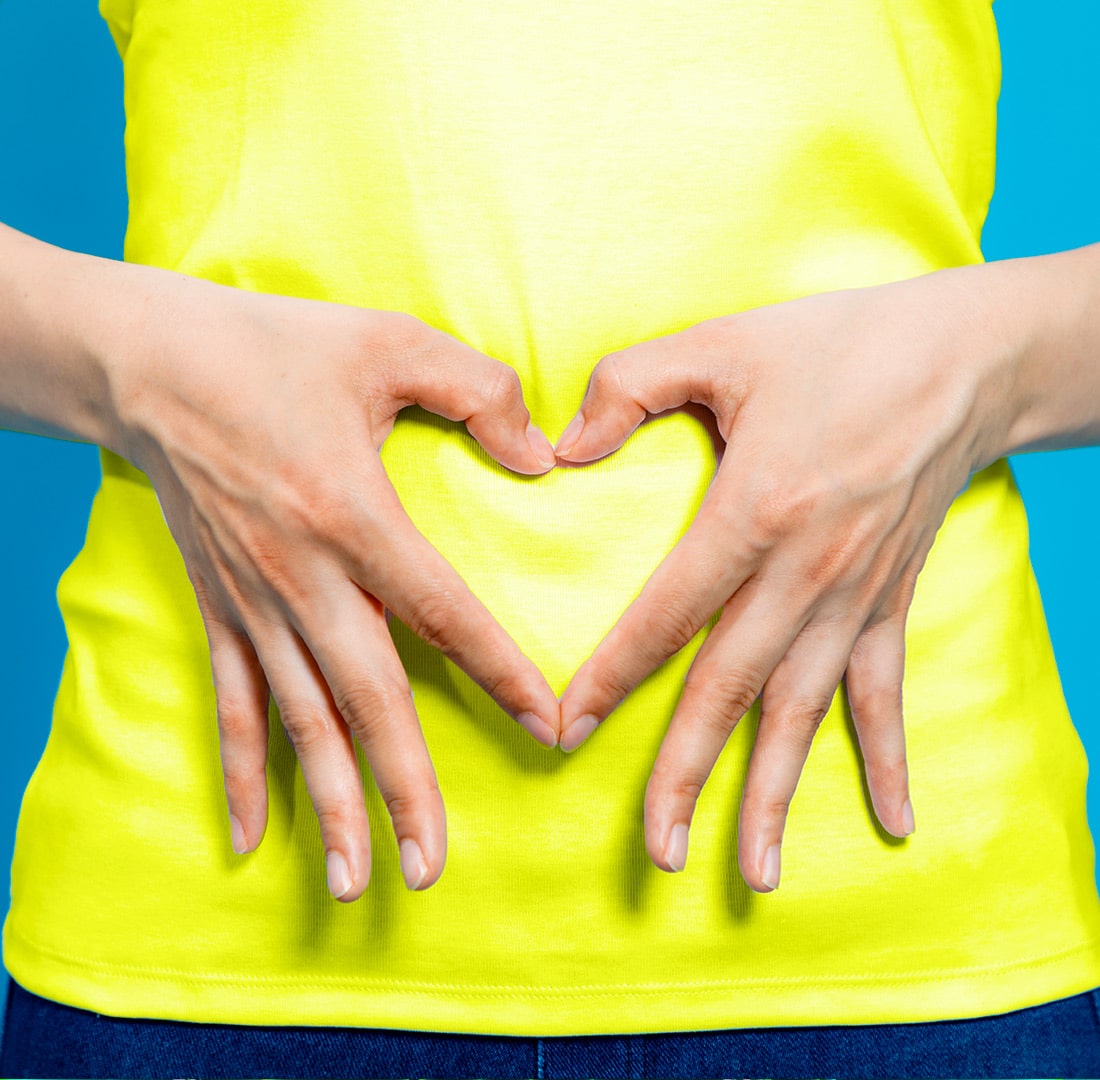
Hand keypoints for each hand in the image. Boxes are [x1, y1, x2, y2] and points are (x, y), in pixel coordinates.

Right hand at [110, 268, 561, 899]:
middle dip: (404, 786)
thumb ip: (479, 392)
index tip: (548, 726)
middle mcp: (301, 575)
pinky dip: (243, 772)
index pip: (443, 612)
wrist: (149, 363)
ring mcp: (253, 601)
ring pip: (300, 721)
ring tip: (356, 883)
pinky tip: (250, 837)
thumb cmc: (274, 347)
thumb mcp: (389, 342)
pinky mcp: (218, 608)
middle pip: (365, 699)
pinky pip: (232, 704)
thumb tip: (543, 456)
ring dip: (329, 805)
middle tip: (431, 867)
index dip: (500, 672)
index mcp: (352, 513)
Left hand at [554, 265, 1013, 892]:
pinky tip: (893, 823)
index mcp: (755, 511)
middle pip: (730, 689)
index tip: (565, 730)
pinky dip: (887, 758)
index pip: (665, 615)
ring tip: (756, 873)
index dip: (611, 676)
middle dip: (687, 773)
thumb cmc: (837, 345)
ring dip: (776, 793)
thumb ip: (628, 386)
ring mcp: (855, 596)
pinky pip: (886, 692)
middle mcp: (806, 572)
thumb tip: (561, 448)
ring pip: (803, 711)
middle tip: (656, 851)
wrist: (963, 358)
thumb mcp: (721, 343)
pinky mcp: (891, 601)